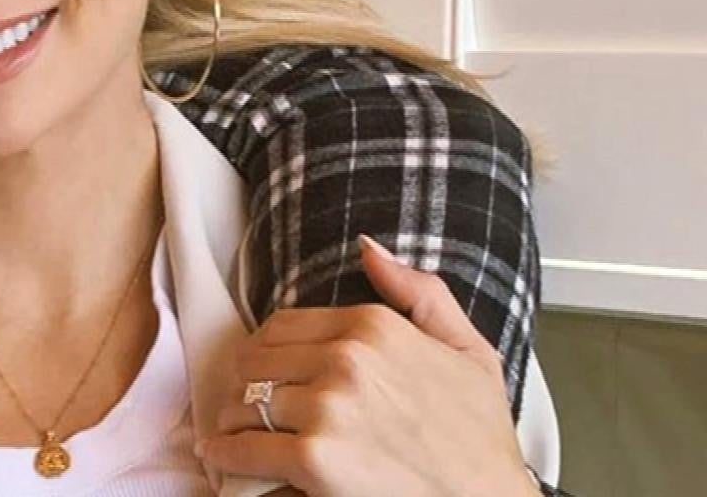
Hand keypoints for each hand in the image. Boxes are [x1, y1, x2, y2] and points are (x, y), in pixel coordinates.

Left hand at [198, 236, 538, 496]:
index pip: (282, 325)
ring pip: (244, 402)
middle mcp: (346, 359)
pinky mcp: (314, 458)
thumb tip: (368, 248)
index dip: (267, 350)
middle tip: (247, 403)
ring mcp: (327, 408)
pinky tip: (225, 458)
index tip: (266, 370)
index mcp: (374, 326)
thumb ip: (419, 291)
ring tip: (236, 432)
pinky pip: (244, 448)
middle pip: (256, 360)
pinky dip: (226, 454)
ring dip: (235, 420)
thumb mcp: (470, 350)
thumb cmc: (481, 437)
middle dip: (248, 383)